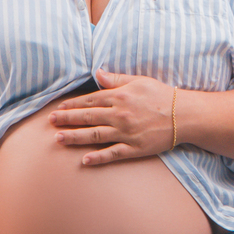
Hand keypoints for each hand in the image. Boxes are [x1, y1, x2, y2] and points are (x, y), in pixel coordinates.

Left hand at [48, 68, 175, 164]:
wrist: (184, 115)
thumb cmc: (161, 95)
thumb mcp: (139, 81)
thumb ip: (116, 78)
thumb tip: (97, 72)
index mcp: (119, 97)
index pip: (90, 100)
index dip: (72, 105)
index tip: (59, 109)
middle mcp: (119, 115)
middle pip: (87, 117)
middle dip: (67, 120)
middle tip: (50, 123)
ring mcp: (126, 133)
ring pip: (95, 136)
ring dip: (75, 137)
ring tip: (59, 139)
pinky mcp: (134, 148)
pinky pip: (112, 154)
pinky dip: (98, 158)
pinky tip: (84, 160)